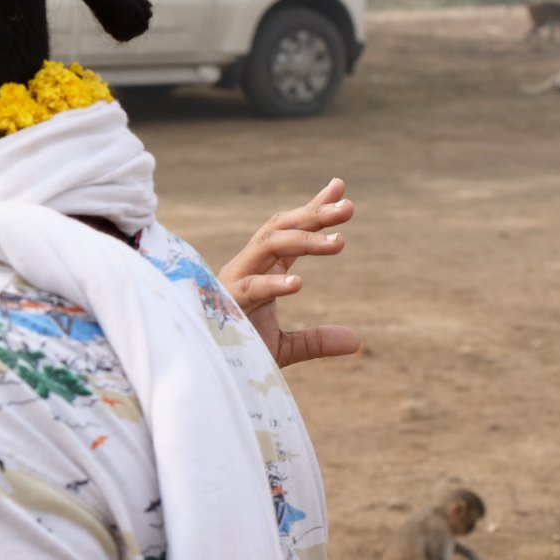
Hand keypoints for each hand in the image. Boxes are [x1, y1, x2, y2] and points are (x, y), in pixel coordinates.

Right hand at [219, 177, 360, 368]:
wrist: (203, 372)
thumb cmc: (235, 352)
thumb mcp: (282, 346)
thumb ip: (316, 340)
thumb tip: (355, 342)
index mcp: (259, 271)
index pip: (288, 233)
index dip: (312, 210)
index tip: (339, 187)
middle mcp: (246, 267)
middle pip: (280, 230)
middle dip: (313, 215)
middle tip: (348, 206)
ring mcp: (234, 281)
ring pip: (268, 246)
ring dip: (304, 239)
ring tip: (339, 241)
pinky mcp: (226, 303)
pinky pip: (251, 287)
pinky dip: (273, 284)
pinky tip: (298, 283)